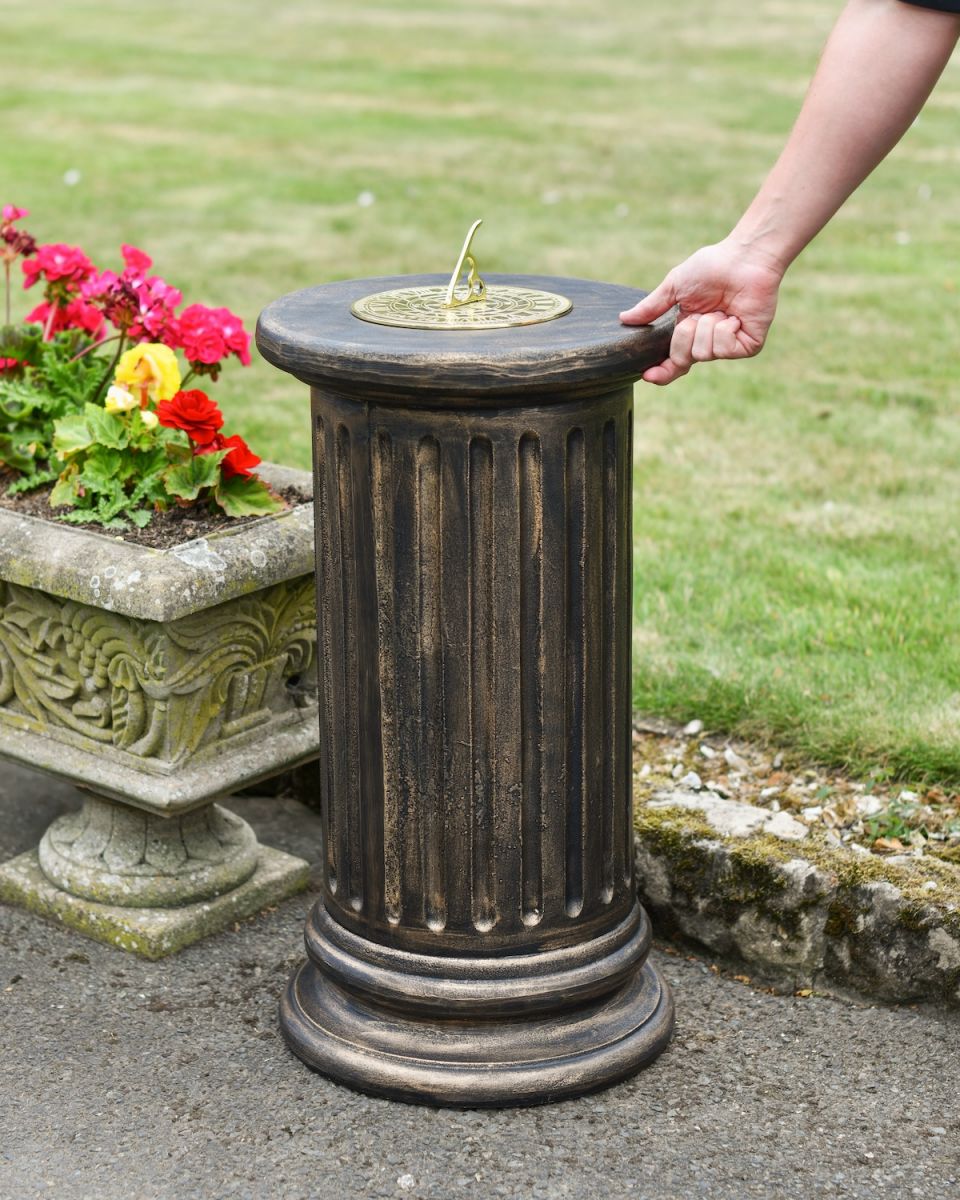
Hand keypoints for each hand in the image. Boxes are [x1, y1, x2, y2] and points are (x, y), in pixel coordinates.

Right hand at [619, 240, 783, 384]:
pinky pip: (724, 350)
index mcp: (689, 332)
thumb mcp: (674, 287)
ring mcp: (728, 346)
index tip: (648, 374)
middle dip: (683, 336)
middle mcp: (708, 342)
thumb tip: (624, 319)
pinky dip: (724, 329)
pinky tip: (734, 315)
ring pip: (702, 353)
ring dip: (706, 327)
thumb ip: (651, 307)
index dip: (661, 371)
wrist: (744, 259)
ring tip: (719, 310)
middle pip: (682, 360)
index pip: (673, 363)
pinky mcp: (748, 346)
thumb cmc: (711, 267)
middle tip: (695, 316)